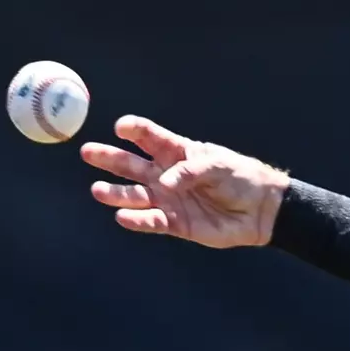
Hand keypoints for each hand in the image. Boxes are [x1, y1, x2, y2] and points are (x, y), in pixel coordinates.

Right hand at [81, 116, 290, 248]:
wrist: (260, 210)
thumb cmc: (241, 178)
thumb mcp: (218, 164)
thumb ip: (190, 170)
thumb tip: (165, 183)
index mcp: (178, 152)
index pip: (151, 137)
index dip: (135, 130)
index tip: (121, 127)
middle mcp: (167, 174)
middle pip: (132, 164)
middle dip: (110, 158)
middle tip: (89, 152)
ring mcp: (168, 199)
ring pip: (135, 195)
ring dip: (116, 193)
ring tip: (98, 190)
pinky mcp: (174, 222)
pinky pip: (150, 221)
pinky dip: (137, 220)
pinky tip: (123, 216)